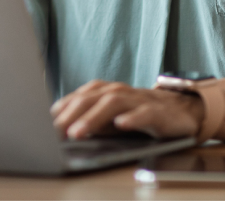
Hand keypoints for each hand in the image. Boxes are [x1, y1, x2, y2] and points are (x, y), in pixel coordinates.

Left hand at [49, 80, 202, 139]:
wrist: (181, 110)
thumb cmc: (140, 114)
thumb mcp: (112, 119)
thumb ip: (90, 121)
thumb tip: (62, 132)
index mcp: (106, 92)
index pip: (79, 97)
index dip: (61, 109)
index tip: (43, 123)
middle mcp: (120, 92)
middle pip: (91, 98)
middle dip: (71, 114)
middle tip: (55, 131)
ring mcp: (139, 100)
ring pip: (113, 103)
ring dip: (93, 117)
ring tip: (78, 132)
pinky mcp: (158, 111)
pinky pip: (144, 113)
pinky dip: (132, 118)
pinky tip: (121, 125)